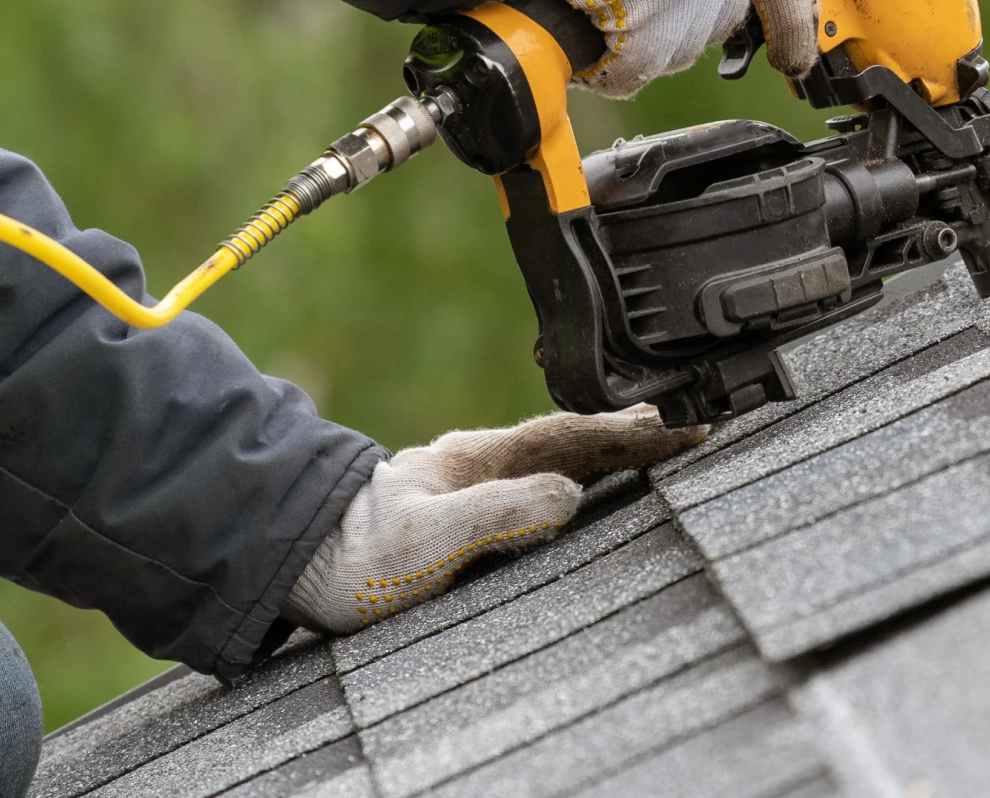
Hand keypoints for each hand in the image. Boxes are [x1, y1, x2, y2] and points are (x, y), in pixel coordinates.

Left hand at [282, 405, 705, 632]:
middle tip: (696, 425)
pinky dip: (583, 476)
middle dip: (638, 433)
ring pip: (561, 458)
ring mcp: (474, 485)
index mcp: (479, 458)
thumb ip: (499, 514)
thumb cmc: (352, 557)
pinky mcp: (466, 513)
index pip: (574, 436)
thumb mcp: (429, 537)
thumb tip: (570, 495)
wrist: (293, 565)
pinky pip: (542, 483)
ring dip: (614, 452)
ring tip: (664, 446)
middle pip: (576, 439)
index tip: (684, 426)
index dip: (633, 434)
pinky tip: (595, 486)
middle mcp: (481, 463)